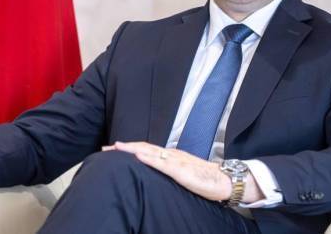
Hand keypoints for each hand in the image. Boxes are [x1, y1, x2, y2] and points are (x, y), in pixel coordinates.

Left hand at [105, 141, 263, 203]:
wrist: (224, 181)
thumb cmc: (204, 179)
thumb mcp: (181, 174)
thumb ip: (168, 170)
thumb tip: (152, 172)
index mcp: (170, 156)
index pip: (146, 150)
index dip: (128, 149)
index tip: (112, 150)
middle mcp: (171, 155)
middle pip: (144, 148)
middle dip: (124, 148)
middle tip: (105, 148)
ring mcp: (176, 162)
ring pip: (151, 152)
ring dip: (132, 149)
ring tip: (117, 148)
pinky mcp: (182, 171)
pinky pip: (164, 164)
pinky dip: (150, 159)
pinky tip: (139, 156)